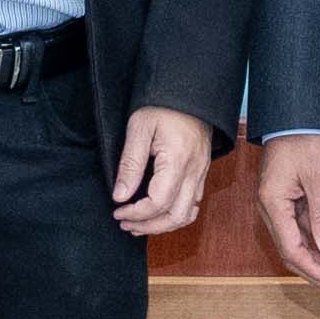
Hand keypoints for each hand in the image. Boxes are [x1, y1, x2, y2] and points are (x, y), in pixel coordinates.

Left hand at [109, 108, 216, 240]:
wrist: (189, 92)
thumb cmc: (163, 105)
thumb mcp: (138, 129)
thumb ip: (130, 165)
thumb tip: (120, 196)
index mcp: (177, 160)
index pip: (158, 202)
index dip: (136, 214)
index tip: (118, 212)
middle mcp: (194, 171)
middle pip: (175, 216)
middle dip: (149, 226)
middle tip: (125, 224)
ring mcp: (201, 173)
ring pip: (187, 214)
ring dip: (163, 225)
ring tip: (139, 224)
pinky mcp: (201, 172)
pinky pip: (193, 203)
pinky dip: (175, 215)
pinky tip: (157, 212)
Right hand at [256, 133, 319, 297]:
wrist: (297, 116)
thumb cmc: (304, 141)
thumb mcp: (319, 179)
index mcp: (273, 205)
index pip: (293, 250)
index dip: (316, 271)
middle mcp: (273, 210)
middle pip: (296, 252)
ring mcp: (282, 206)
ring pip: (304, 242)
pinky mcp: (292, 200)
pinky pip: (309, 227)